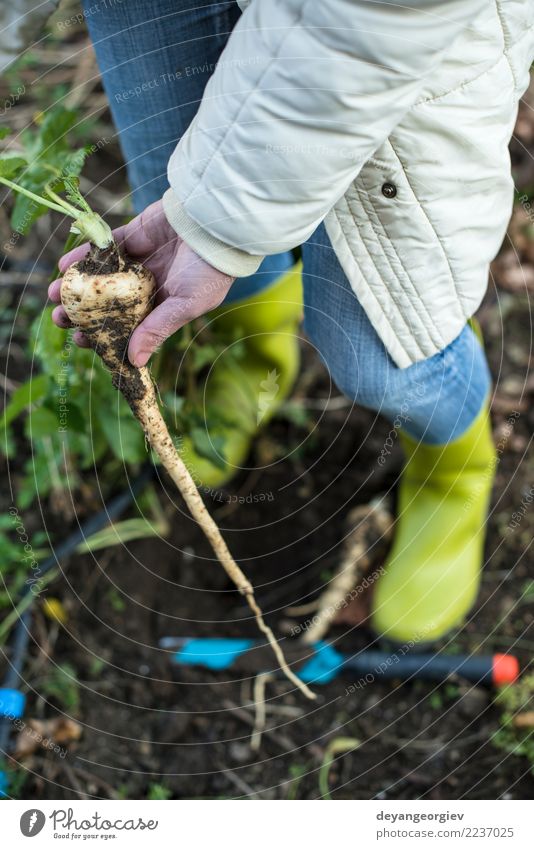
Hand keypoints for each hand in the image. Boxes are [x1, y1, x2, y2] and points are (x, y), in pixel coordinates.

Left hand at [48, 200, 235, 366]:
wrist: (215, 224)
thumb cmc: (210, 270)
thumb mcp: (186, 305)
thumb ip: (157, 329)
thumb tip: (135, 362)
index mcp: (161, 307)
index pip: (127, 326)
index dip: (104, 335)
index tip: (82, 341)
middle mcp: (145, 287)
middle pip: (107, 303)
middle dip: (82, 311)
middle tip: (59, 319)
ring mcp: (137, 262)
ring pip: (100, 277)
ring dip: (76, 286)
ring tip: (53, 294)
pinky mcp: (131, 237)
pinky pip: (102, 248)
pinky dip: (83, 256)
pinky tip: (65, 266)